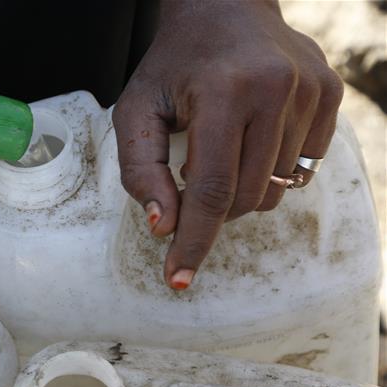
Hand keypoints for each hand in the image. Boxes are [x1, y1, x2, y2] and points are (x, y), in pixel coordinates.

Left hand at [112, 0, 342, 288]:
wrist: (224, 8)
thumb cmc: (172, 66)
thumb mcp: (136, 111)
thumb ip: (141, 171)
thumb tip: (164, 228)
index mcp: (225, 91)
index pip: (213, 189)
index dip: (194, 241)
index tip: (178, 280)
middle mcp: (277, 89)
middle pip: (246, 197)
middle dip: (213, 211)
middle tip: (189, 180)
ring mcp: (311, 91)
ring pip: (277, 189)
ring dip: (241, 189)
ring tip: (219, 148)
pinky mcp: (330, 95)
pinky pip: (302, 168)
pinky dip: (270, 170)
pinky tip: (250, 138)